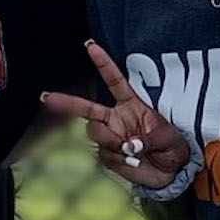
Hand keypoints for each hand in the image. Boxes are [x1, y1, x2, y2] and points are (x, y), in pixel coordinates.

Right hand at [38, 41, 195, 192]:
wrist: (172, 173)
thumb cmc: (173, 148)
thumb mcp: (168, 139)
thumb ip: (149, 140)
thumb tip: (129, 145)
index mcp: (132, 104)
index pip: (114, 81)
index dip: (103, 63)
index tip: (90, 45)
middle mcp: (116, 118)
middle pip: (86, 108)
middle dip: (65, 102)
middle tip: (46, 98)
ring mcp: (110, 136)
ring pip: (95, 132)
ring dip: (110, 140)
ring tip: (131, 151)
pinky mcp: (108, 155)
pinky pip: (104, 154)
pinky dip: (118, 159)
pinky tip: (132, 162)